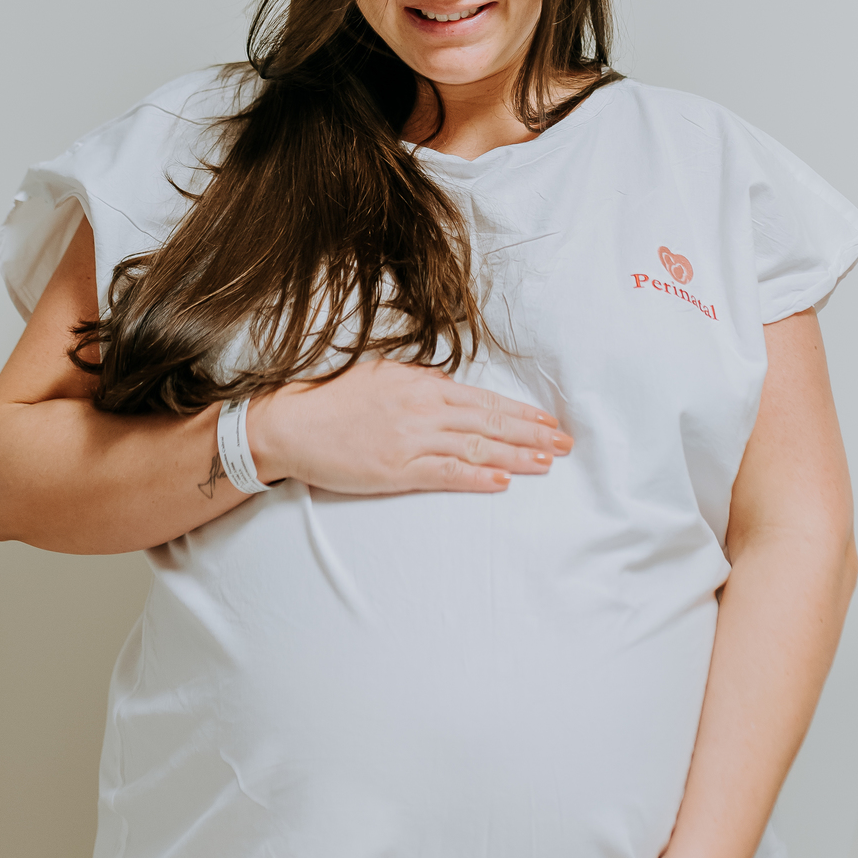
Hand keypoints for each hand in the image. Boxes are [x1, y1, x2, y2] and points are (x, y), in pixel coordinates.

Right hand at [248, 358, 572, 494]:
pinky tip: (502, 481)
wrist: (292, 424)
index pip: (485, 400)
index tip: (548, 421)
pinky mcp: (397, 470)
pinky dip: (476, 476)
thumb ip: (421, 383)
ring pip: (476, 447)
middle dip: (532, 434)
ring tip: (547, 463)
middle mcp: (424, 410)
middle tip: (565, 444)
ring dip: (516, 456)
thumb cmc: (334, 399)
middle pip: (490, 423)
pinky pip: (445, 473)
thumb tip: (452, 389)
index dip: (521, 412)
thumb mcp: (383, 375)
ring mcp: (412, 441)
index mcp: (423, 386)